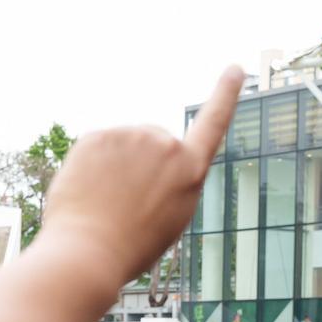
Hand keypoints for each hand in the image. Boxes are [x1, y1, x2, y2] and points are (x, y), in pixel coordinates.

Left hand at [39, 66, 242, 284]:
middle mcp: (164, 143)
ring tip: (105, 202)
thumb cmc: (130, 247)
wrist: (88, 252)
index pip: (213, 122)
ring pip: (122, 145)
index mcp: (190, 169)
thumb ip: (170, 181)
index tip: (234, 68)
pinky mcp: (97, 135)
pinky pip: (96, 147)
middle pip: (152, 141)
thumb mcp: (169, 217)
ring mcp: (130, 135)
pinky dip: (89, 165)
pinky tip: (87, 191)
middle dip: (140, 162)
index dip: (225, 94)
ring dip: (114, 166)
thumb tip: (147, 160)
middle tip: (125, 202)